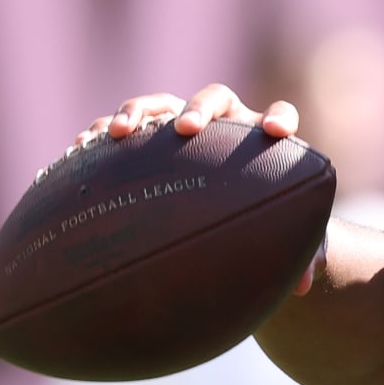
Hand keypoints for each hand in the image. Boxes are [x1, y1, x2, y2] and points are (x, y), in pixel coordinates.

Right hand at [76, 83, 318, 293]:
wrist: (223, 222)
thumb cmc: (261, 228)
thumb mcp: (282, 242)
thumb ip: (300, 255)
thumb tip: (304, 285)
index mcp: (261, 142)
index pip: (280, 115)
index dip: (280, 117)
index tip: (276, 131)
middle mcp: (222, 126)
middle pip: (214, 99)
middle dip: (199, 108)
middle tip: (186, 128)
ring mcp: (179, 130)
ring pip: (160, 104)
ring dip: (137, 111)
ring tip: (116, 133)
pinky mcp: (145, 143)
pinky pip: (120, 129)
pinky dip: (100, 134)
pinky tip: (79, 148)